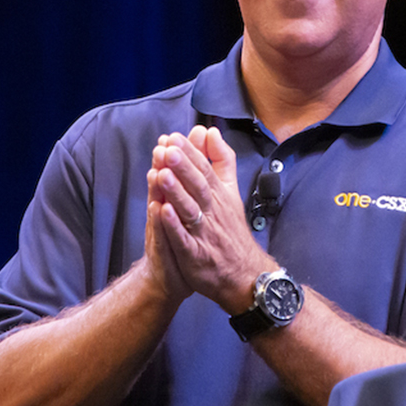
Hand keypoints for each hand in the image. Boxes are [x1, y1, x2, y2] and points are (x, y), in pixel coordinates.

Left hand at [152, 126, 275, 312]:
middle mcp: (213, 212)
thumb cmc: (231, 230)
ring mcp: (204, 234)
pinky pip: (184, 239)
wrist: (244, 274)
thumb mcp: (230, 190)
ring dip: (176, 192)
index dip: (190, 154)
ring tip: (161, 174)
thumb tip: (210, 131)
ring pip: (190, 210)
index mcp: (219, 196)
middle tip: (167, 149)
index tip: (173, 138)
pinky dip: (174, 226)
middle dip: (183, 167)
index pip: (205, 170)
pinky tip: (162, 211)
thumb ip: (221, 160)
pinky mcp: (196, 256)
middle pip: (198, 186)